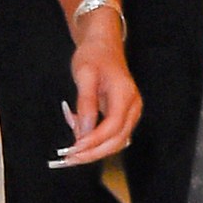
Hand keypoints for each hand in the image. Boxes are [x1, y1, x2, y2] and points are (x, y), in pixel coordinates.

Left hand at [54, 15, 141, 165]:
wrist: (103, 44)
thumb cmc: (94, 55)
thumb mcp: (84, 75)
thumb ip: (86, 104)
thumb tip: (83, 132)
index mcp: (125, 94)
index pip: (113, 126)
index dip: (94, 141)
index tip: (75, 149)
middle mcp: (133, 106)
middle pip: (118, 139)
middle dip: (93, 152)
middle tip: (70, 158)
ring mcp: (130, 111)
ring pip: (116, 141)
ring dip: (94, 149)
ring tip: (71, 150)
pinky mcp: (123, 115)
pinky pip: (112, 134)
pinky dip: (95, 140)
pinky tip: (78, 134)